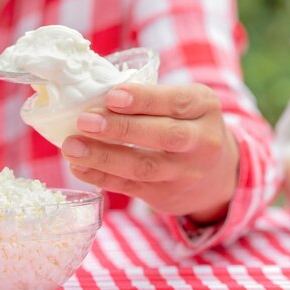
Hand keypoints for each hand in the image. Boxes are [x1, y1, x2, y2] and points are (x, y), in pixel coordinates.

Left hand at [61, 83, 239, 224]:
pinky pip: (129, 186)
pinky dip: (100, 176)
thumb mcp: (184, 104)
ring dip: (102, 157)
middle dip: (120, 128)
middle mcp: (201, 142)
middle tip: (84, 121)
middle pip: (163, 136)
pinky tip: (78, 166)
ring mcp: (184, 173)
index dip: (143, 99)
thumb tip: (91, 94)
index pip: (176, 102)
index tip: (111, 96)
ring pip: (143, 166)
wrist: (218, 175)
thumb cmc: (186, 126)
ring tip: (72, 147)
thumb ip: (149, 99)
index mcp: (204, 108)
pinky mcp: (164, 194)